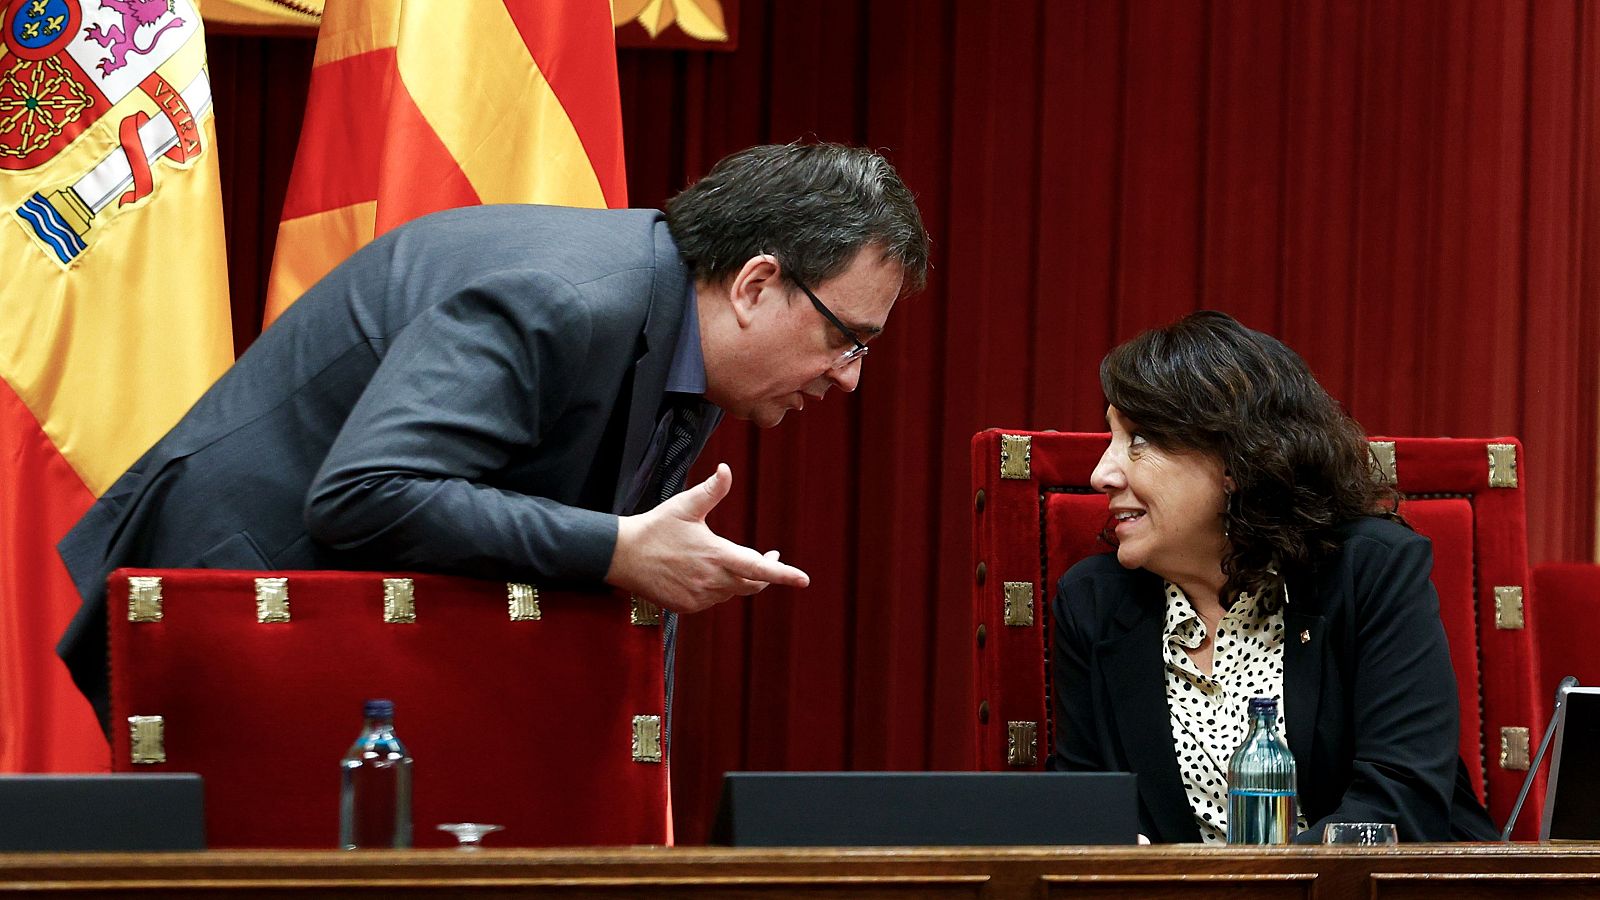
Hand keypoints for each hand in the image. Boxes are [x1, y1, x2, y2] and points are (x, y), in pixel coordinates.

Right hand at [606, 463, 809, 612]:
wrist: (622, 556)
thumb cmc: (655, 527)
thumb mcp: (684, 506)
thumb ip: (711, 490)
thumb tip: (727, 469)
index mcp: (717, 556)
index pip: (758, 569)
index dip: (783, 574)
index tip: (804, 579)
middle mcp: (712, 581)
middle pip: (752, 584)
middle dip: (765, 573)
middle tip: (770, 557)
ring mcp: (699, 598)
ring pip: (731, 592)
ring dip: (737, 579)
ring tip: (727, 560)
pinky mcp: (687, 607)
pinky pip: (712, 600)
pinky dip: (716, 588)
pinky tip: (704, 573)